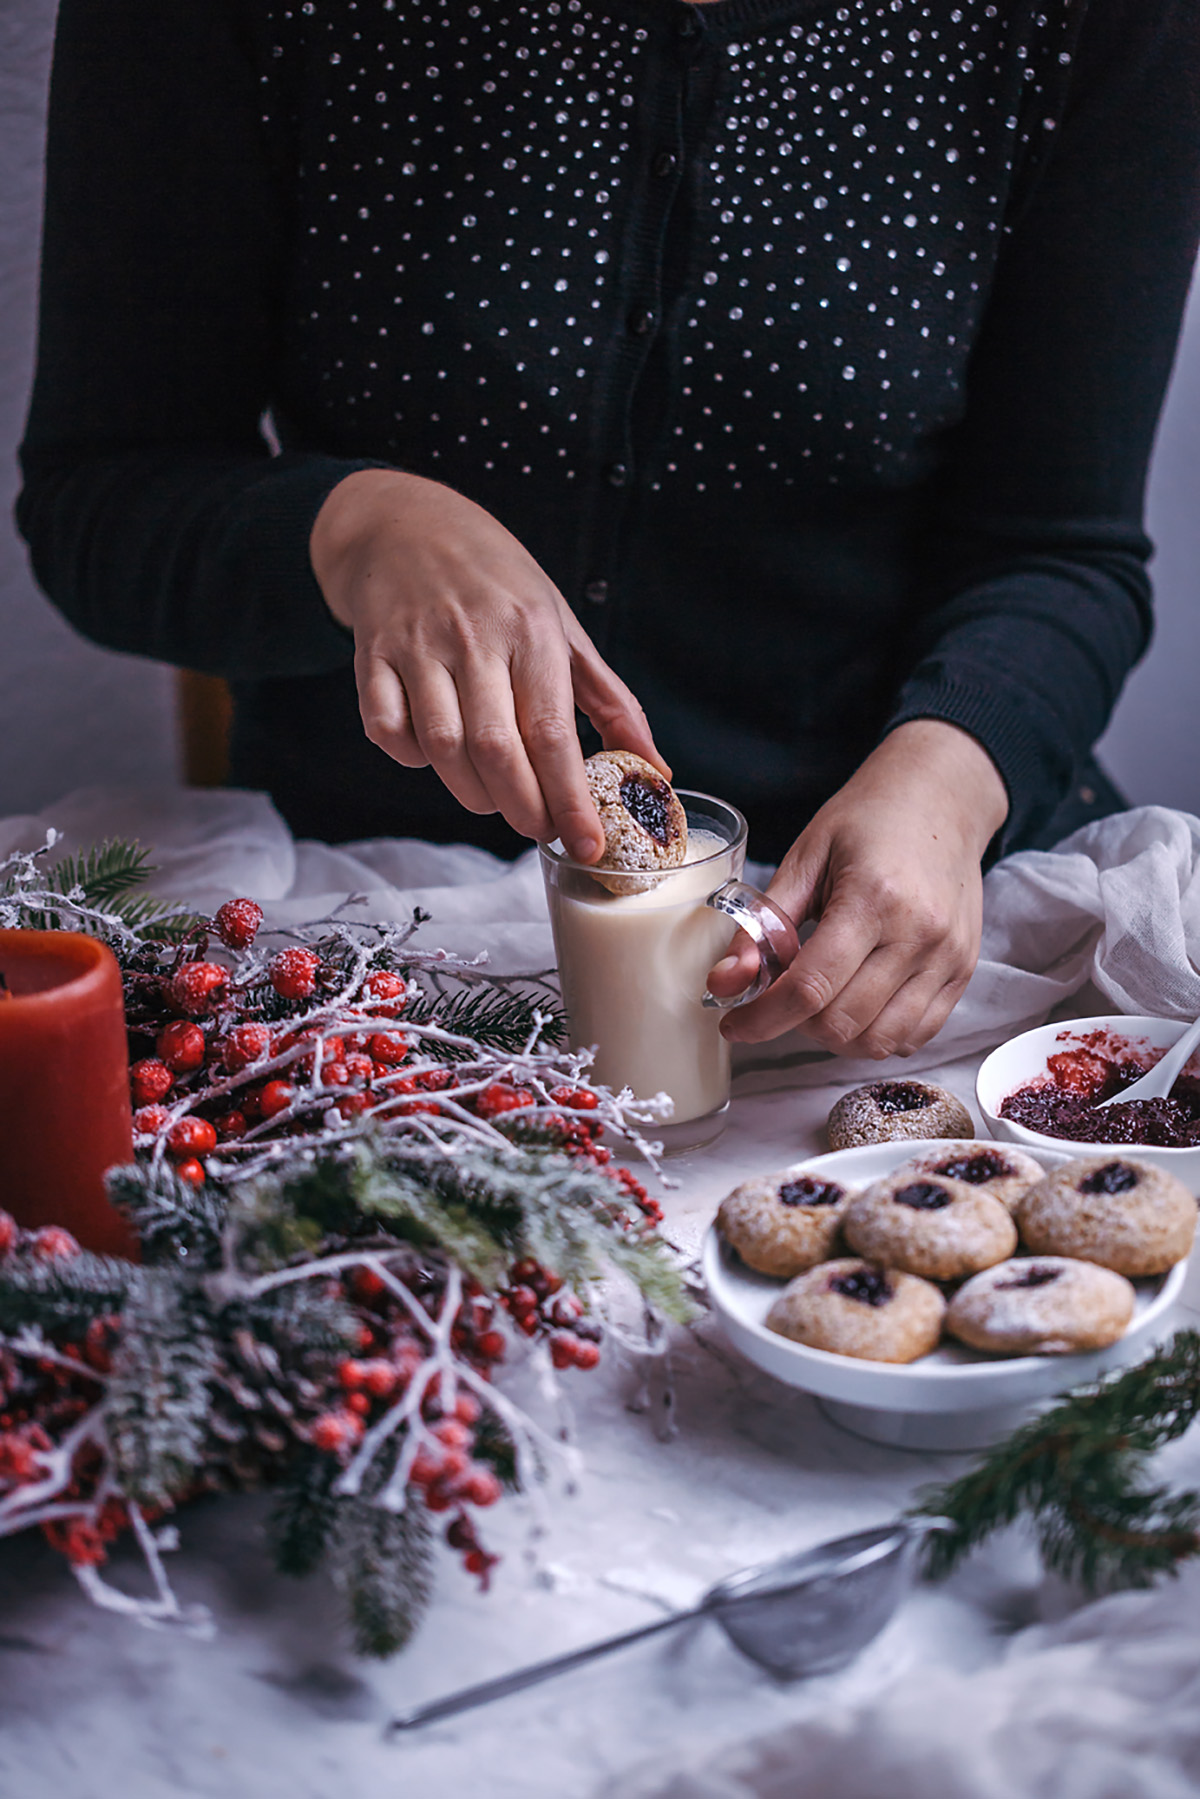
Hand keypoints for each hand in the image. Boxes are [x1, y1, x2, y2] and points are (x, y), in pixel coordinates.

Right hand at [310, 468, 665, 859]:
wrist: (407, 525)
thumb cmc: (496, 583)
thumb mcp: (561, 625)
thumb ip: (609, 699)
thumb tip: (653, 766)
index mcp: (531, 630)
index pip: (552, 733)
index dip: (569, 798)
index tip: (586, 843)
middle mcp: (473, 637)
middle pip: (496, 750)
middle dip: (522, 808)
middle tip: (540, 829)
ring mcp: (417, 646)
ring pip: (442, 748)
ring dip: (472, 792)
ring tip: (495, 797)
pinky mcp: (371, 656)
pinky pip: (386, 730)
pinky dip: (411, 758)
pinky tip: (435, 755)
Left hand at [708, 721, 1008, 1055]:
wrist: (942, 798)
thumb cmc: (869, 820)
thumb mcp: (805, 858)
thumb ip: (764, 924)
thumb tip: (725, 982)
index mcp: (872, 899)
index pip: (810, 988)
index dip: (763, 1018)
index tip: (734, 1024)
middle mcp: (918, 935)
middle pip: (842, 1022)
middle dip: (795, 1024)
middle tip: (779, 997)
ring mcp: (947, 958)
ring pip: (878, 1041)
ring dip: (835, 1035)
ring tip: (819, 999)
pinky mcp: (963, 972)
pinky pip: (914, 1036)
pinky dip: (875, 1034)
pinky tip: (856, 1001)